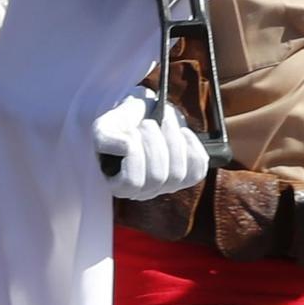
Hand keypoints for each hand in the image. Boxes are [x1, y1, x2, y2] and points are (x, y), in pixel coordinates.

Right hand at [93, 89, 208, 200]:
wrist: (143, 113)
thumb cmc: (123, 123)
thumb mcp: (105, 127)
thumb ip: (106, 138)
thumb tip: (127, 147)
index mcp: (119, 185)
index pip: (131, 182)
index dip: (134, 154)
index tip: (131, 132)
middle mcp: (144, 191)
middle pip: (157, 176)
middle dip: (153, 141)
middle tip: (147, 122)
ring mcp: (168, 186)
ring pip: (178, 173)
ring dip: (172, 139)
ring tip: (163, 124)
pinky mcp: (189, 175)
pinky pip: (198, 168)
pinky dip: (192, 144)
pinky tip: (182, 132)